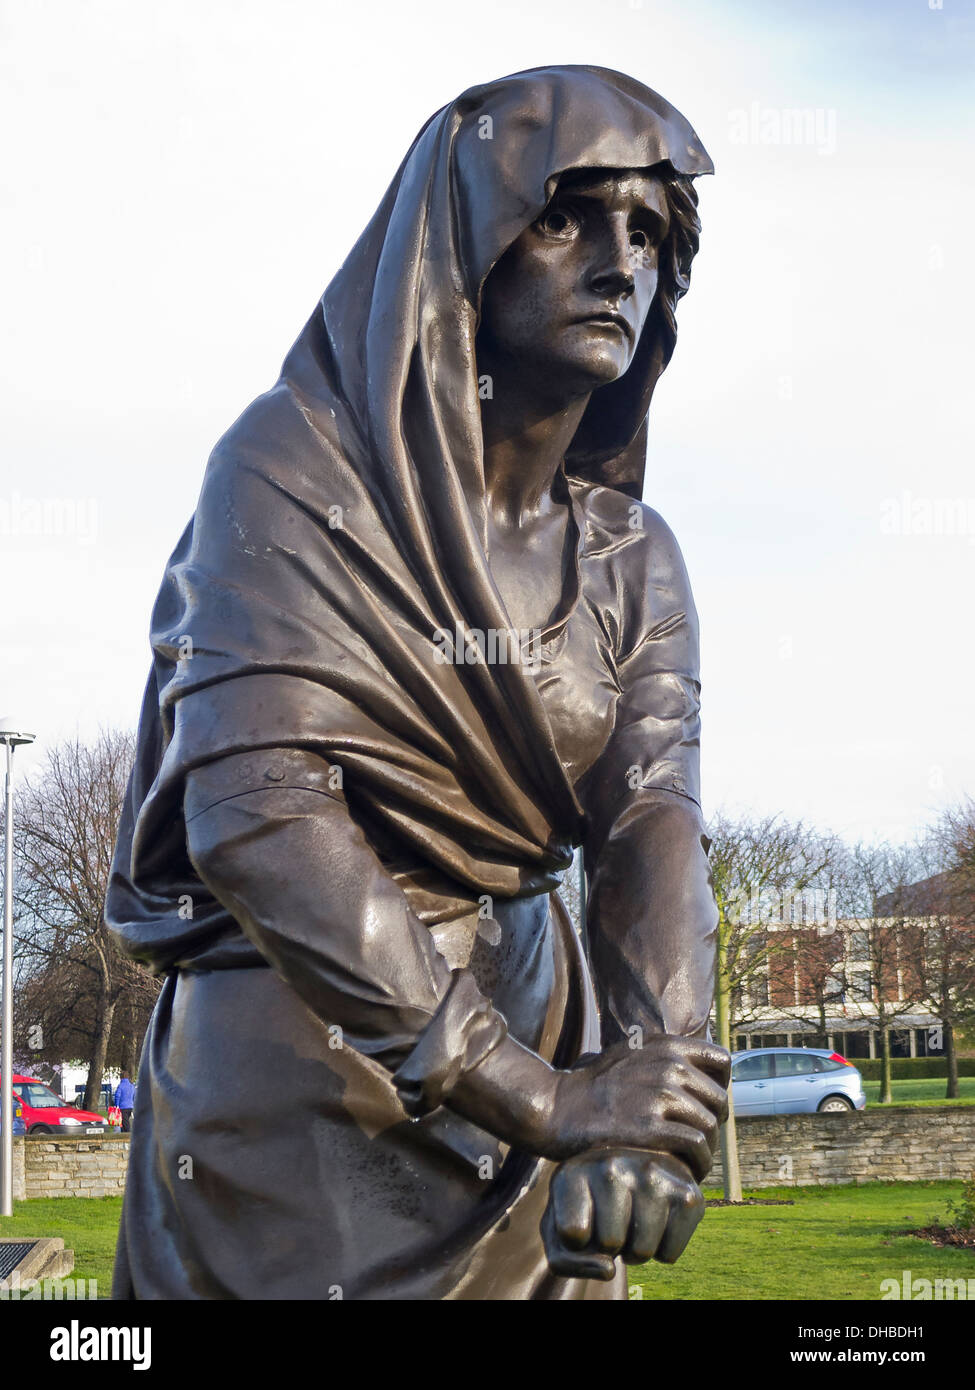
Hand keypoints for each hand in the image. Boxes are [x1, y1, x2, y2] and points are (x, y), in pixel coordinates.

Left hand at [542, 1150, 703, 1280]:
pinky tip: (656, 1223)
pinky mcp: (687, 1193)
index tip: (580, 1220)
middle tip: (612, 1222)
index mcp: (574, 1170)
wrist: (634, 1173)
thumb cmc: (590, 1210)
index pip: (572, 1234)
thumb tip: (609, 1270)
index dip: (577, 1243)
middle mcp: (612, 1164)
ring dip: (635, 1250)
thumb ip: (565, 1261)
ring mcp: (652, 1174)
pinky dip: (661, 1251)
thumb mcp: (560, 1232)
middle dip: (610, 1246)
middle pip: (610, 1243)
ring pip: (641, 1251)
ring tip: (633, 1221)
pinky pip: (669, 1255)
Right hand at [543, 1035, 728, 1178]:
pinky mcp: (650, 1126)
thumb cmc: (593, 1087)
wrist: (556, 1107)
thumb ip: (663, 1058)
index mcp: (666, 1046)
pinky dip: (698, 1164)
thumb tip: (697, 1070)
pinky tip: (686, 1172)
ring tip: (692, 1163)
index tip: (706, 1107)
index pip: (722, 1061)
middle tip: (697, 1144)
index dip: (720, 1087)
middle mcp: (668, 1065)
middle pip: (720, 1101)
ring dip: (707, 1151)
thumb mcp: (630, 1054)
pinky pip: (696, 1146)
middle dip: (714, 1126)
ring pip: (711, 1127)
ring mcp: (659, 1095)